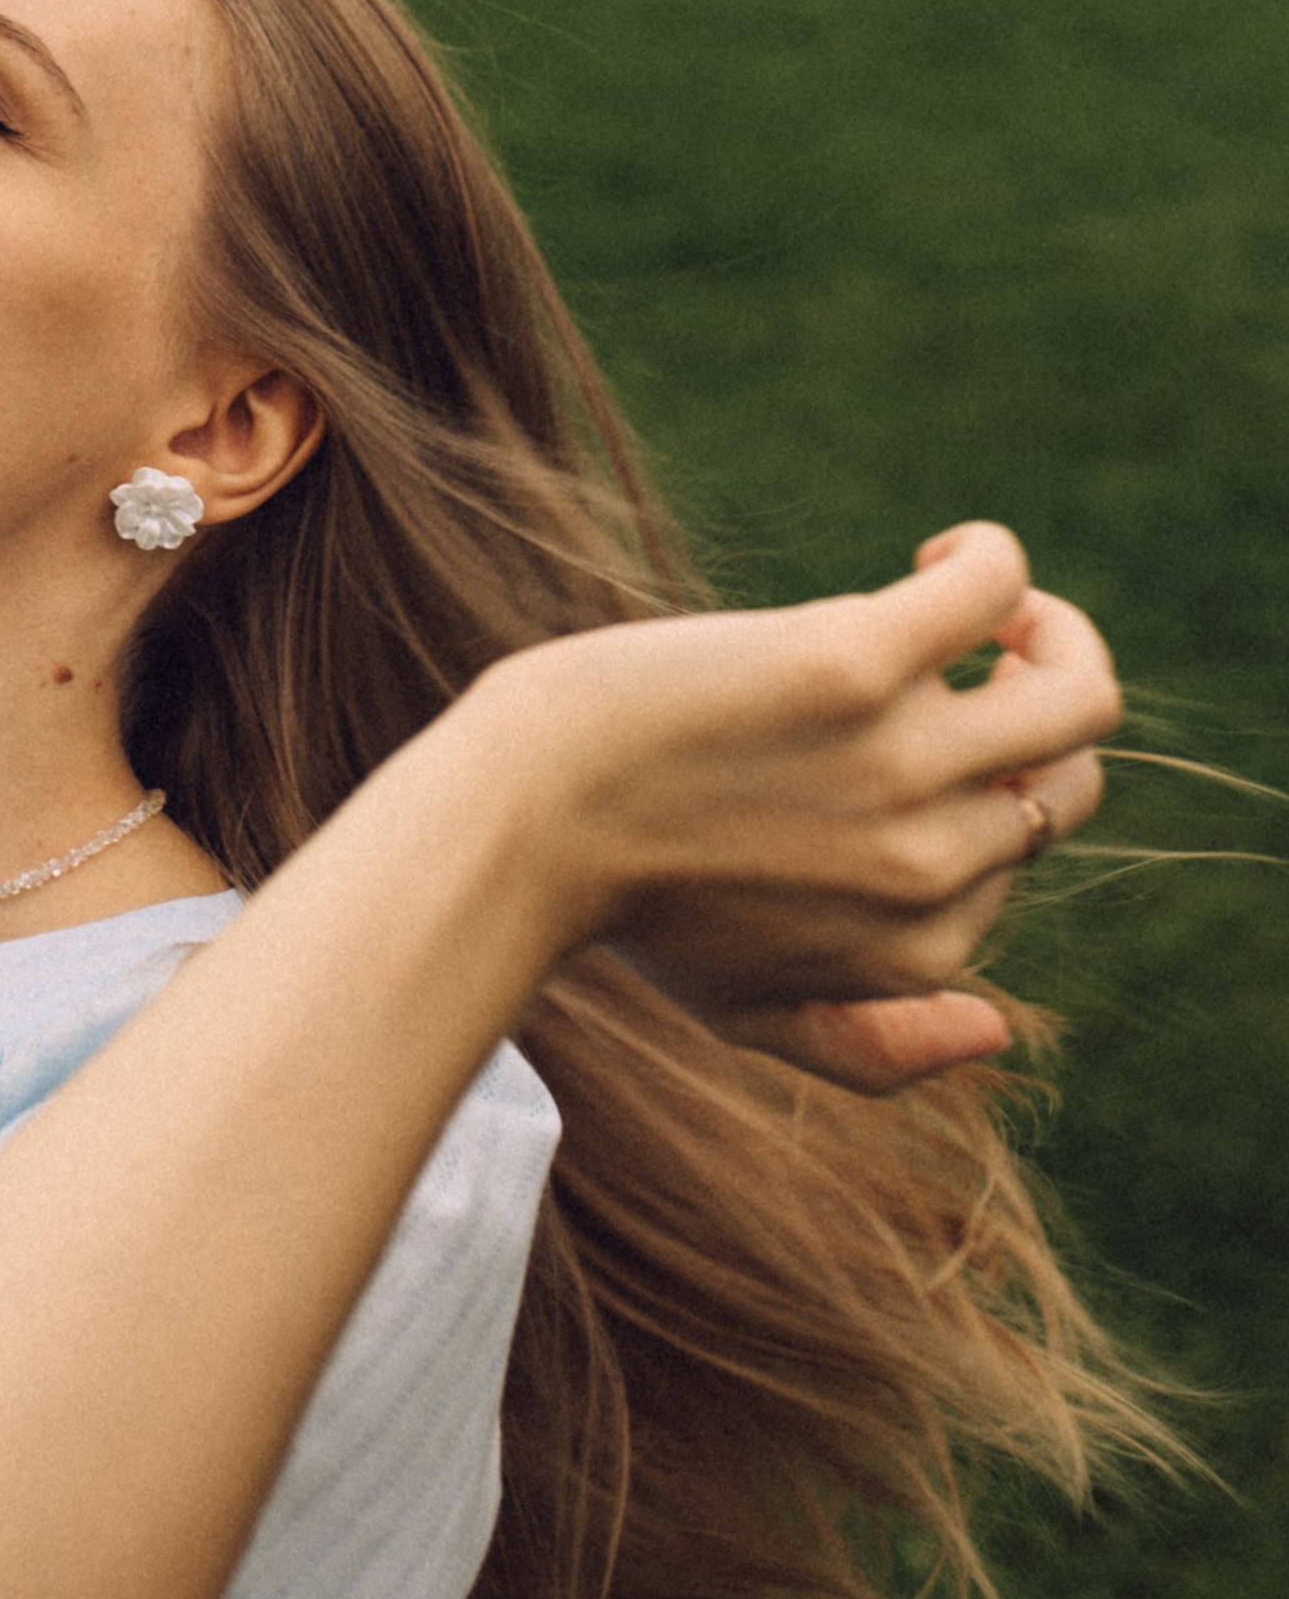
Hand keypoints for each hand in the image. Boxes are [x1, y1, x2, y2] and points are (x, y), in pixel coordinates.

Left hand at [454, 524, 1113, 1093]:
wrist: (516, 824)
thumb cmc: (621, 902)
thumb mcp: (745, 1010)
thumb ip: (872, 1045)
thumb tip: (999, 1029)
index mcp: (920, 941)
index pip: (1021, 857)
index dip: (982, 792)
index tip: (908, 740)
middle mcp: (929, 862)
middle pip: (1070, 776)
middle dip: (1042, 710)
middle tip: (979, 658)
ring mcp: (902, 760)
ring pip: (1081, 692)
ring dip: (1055, 633)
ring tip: (988, 607)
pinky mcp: (855, 661)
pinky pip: (993, 585)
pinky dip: (988, 556)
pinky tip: (937, 553)